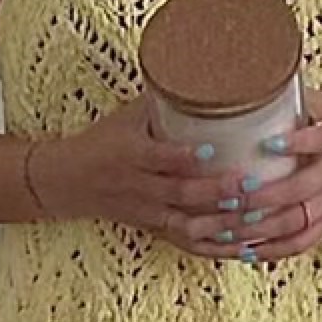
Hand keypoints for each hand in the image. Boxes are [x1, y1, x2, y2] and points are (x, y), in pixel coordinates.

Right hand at [32, 101, 241, 250]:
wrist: (67, 182)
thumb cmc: (102, 143)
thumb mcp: (126, 118)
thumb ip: (163, 102)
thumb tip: (204, 73)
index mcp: (130, 154)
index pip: (159, 157)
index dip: (184, 156)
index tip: (210, 150)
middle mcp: (139, 187)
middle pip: (180, 194)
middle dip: (216, 192)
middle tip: (249, 185)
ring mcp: (148, 213)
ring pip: (187, 225)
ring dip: (221, 225)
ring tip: (254, 219)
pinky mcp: (156, 231)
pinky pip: (188, 245)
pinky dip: (216, 249)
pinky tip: (244, 248)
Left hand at [174, 94, 321, 264]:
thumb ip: (293, 98)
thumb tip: (245, 75)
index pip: (321, 140)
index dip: (297, 144)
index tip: (267, 144)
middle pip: (303, 193)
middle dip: (264, 198)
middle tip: (229, 195)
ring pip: (297, 224)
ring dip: (260, 229)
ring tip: (224, 226)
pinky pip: (299, 244)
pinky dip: (270, 250)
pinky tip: (242, 250)